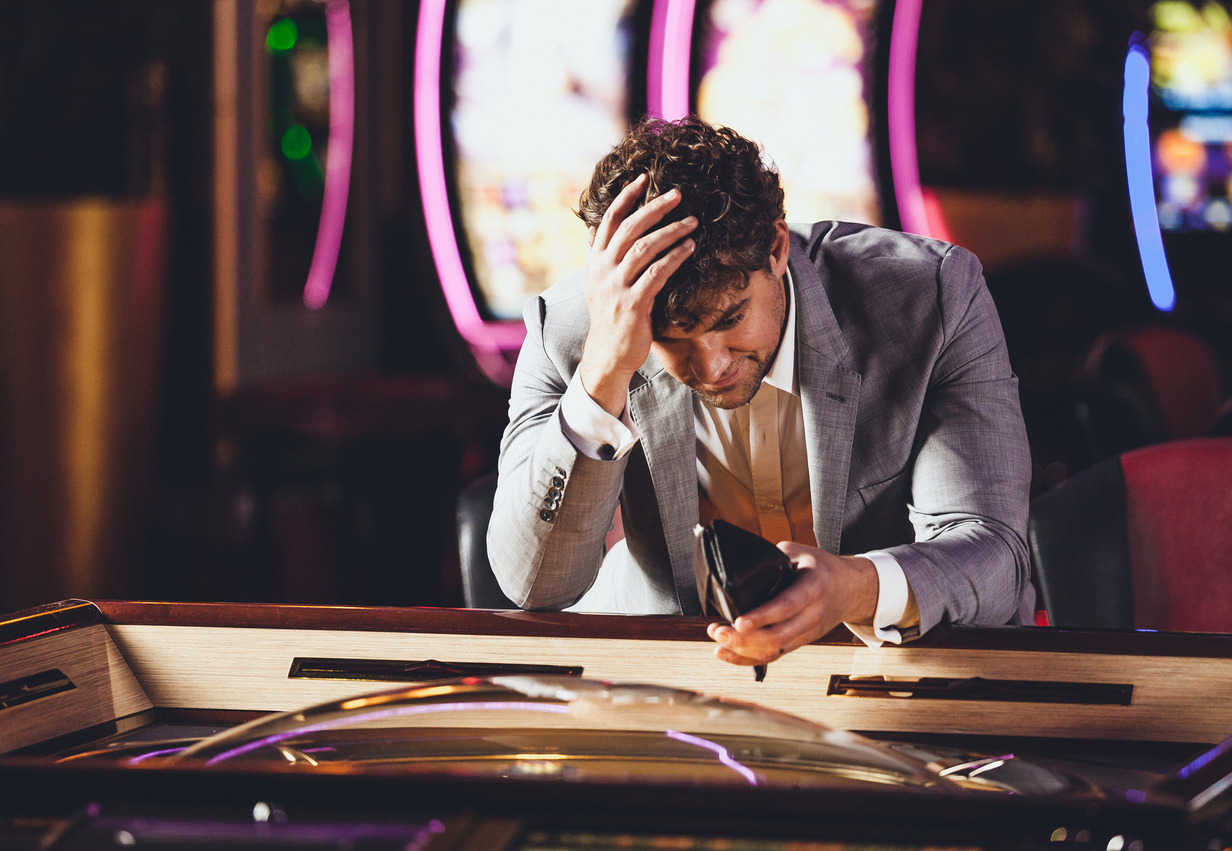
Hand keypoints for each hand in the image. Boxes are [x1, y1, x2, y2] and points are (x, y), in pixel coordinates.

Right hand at [578, 174, 697, 415]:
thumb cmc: (609, 316)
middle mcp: (603, 270)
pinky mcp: (633, 303)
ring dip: (670, 231)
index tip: (643, 178)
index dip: (625, 197)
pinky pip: (656, 273)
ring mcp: (617, 286)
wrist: (608, 354)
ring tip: (692, 222)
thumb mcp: (595, 283)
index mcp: (595, 261)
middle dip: (655, 208)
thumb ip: (595, 255)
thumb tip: (592, 229)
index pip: (609, 220)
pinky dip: (674, 257)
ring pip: (644, 247)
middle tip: (678, 195)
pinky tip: (689, 248)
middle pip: (629, 228)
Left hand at [706, 543, 878, 665]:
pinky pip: (773, 656)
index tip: (739, 621)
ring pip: (773, 651)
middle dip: (743, 639)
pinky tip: (728, 653)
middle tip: (718, 630)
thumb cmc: (824, 569)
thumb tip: (740, 565)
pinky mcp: (800, 642)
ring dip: (742, 650)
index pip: (786, 607)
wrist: (852, 589)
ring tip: (717, 641)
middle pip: (777, 636)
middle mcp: (811, 615)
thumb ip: (773, 559)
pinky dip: (748, 659)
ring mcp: (806, 633)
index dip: (761, 617)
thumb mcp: (799, 553)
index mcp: (812, 589)